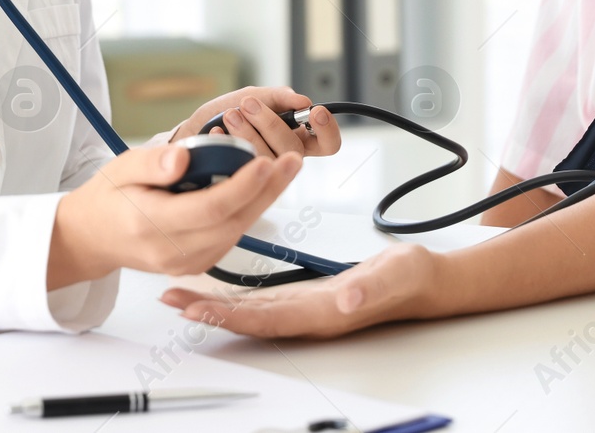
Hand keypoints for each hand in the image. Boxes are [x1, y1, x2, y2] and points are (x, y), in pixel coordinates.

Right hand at [49, 143, 301, 288]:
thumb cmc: (109, 196)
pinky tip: (263, 187)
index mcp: (151, 226)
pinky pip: (230, 236)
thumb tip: (184, 157)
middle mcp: (172, 252)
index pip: (209, 209)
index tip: (266, 162)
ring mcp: (185, 263)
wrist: (93, 237)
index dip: (242, 187)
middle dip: (267, 191)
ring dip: (264, 200)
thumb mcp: (121, 168)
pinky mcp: (195, 264)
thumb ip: (153, 164)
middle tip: (294, 160)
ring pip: (236, 231)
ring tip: (286, 168)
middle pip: (232, 222)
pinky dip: (248, 211)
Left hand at [160, 243, 444, 339]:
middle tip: (168, 299)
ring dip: (215, 305)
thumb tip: (345, 298)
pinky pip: (264, 300)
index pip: (265, 319)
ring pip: (251, 311)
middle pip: (247, 319)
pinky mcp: (309, 298)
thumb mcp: (397, 275)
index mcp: (322, 314)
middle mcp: (308, 316)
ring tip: (180, 296)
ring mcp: (307, 309)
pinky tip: (218, 290)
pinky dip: (236, 296)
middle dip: (207, 311)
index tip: (195, 309)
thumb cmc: (412, 279)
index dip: (228, 316)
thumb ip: (372, 287)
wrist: (427, 282)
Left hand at [172, 86, 340, 158]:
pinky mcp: (240, 184)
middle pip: (293, 150)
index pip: (327, 143)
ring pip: (267, 159)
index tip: (315, 112)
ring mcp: (263, 174)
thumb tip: (302, 100)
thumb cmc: (227, 114)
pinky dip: (228, 143)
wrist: (193, 131)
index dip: (328, 130)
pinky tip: (218, 132)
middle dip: (271, 123)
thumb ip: (277, 97)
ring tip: (230, 115)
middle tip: (249, 104)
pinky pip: (240, 169)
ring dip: (248, 132)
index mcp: (296, 139)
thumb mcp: (253, 96)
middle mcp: (284, 159)